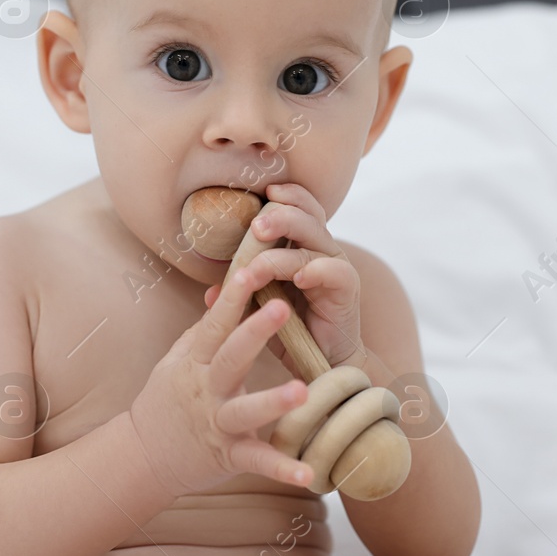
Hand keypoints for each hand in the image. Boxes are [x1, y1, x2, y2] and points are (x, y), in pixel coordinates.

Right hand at [130, 259, 317, 496]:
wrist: (142, 457)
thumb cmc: (166, 402)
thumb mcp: (177, 361)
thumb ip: (202, 330)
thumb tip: (218, 291)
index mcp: (196, 362)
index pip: (215, 325)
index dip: (231, 298)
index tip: (249, 270)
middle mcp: (206, 390)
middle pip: (231, 356)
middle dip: (255, 332)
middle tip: (282, 308)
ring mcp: (216, 423)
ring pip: (245, 410)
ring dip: (273, 401)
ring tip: (303, 392)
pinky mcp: (227, 456)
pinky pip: (257, 462)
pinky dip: (282, 469)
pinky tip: (308, 474)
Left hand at [204, 182, 363, 375]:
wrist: (321, 364)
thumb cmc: (290, 329)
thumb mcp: (260, 307)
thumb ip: (241, 293)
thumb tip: (209, 291)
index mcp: (303, 244)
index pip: (299, 205)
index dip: (286, 194)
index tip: (264, 191)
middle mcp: (322, 249)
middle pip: (307, 215)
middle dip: (280, 215)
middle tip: (256, 226)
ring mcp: (336, 267)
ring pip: (314, 241)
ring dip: (283, 251)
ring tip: (259, 265)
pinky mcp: (347, 289)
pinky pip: (334, 270)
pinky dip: (316, 270)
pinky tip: (299, 278)